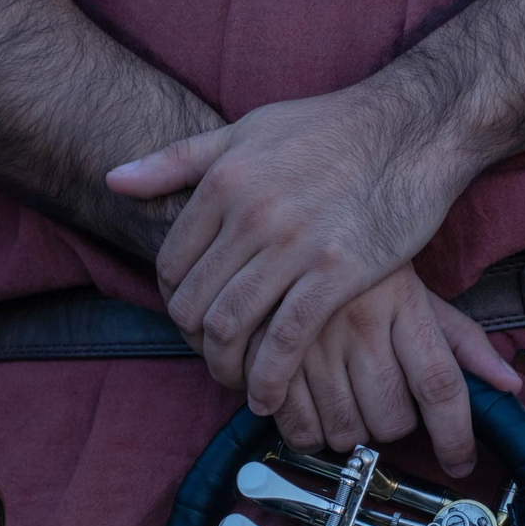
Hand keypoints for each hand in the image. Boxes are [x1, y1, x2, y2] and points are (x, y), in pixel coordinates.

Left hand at [104, 85, 477, 417]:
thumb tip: (113, 180)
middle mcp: (251, 214)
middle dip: (195, 344)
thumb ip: (179, 160)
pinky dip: (269, 378)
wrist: (411, 130)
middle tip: (213, 360)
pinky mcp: (337, 273)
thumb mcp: (247, 130)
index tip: (193, 323)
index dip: (175, 304)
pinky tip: (268, 396)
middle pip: (196, 302)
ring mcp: (293, 245)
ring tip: (237, 383)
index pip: (173, 264)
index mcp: (225, 181)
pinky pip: (284, 340)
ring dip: (225, 368)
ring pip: (232, 326)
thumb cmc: (331, 129)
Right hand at [257, 266, 519, 477]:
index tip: (460, 462)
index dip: (455, 437)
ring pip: (348, 431)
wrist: (288, 231)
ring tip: (346, 399)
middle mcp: (360, 325)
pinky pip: (301, 430)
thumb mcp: (417, 293)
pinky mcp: (271, 359)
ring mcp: (312, 344)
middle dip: (394, 424)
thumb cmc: (361, 270)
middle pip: (393, 418)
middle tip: (383, 401)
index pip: (440, 386)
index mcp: (403, 305)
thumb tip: (509, 384)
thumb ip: (462, 341)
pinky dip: (311, 435)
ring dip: (353, 431)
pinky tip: (313, 408)